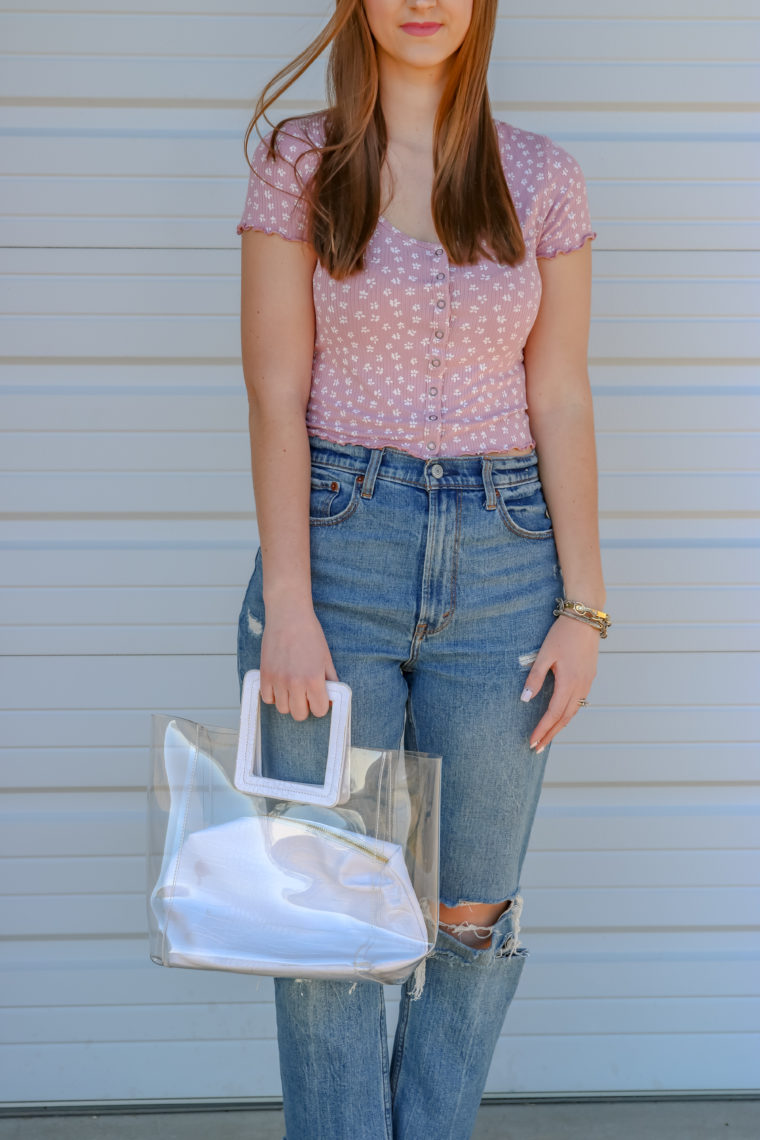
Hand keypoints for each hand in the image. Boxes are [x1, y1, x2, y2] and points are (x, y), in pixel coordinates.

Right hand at [259, 604, 338, 720]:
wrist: (288, 616)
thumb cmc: (309, 633)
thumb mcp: (326, 658)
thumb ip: (330, 680)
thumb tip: (331, 698)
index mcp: (314, 679)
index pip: (319, 711)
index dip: (320, 705)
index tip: (319, 698)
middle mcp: (295, 683)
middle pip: (299, 715)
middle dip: (305, 707)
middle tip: (306, 695)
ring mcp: (278, 680)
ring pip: (282, 709)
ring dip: (289, 702)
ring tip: (292, 688)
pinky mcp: (265, 674)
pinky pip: (267, 698)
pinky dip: (273, 695)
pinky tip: (280, 685)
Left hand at [520, 616, 599, 752]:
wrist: (585, 619)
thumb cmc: (562, 635)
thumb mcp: (544, 655)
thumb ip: (534, 678)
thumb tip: (525, 699)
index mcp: (569, 683)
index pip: (553, 714)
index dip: (542, 730)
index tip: (532, 742)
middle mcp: (581, 687)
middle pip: (564, 718)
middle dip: (550, 735)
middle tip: (537, 748)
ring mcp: (587, 683)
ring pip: (573, 712)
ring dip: (560, 726)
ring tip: (547, 737)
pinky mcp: (589, 677)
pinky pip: (578, 702)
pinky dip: (568, 714)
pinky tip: (560, 716)